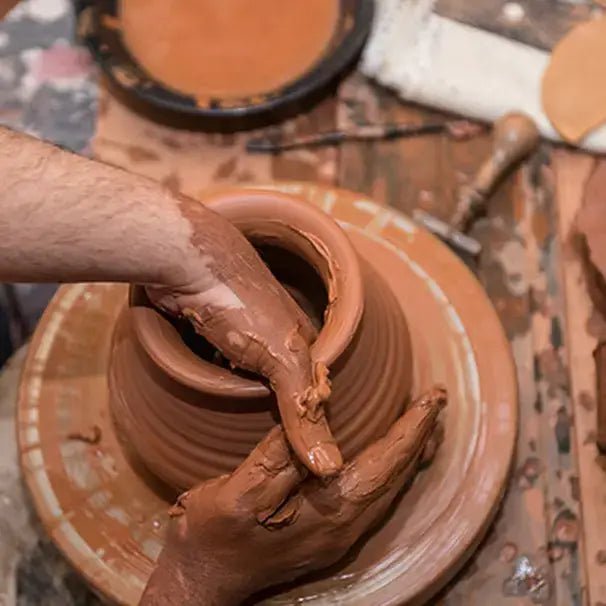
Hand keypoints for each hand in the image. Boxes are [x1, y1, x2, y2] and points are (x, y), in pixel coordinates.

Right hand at [140, 387, 446, 605]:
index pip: (384, 464)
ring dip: (409, 455)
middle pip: (396, 477)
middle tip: (436, 402)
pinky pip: (375, 498)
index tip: (433, 400)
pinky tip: (390, 460)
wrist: (202, 580)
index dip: (410, 430)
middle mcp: (344, 526)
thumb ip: (277, 460)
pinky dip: (391, 472)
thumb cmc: (214, 532)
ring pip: (389, 490)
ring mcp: (338, 535)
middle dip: (419, 438)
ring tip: (424, 426)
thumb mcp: (237, 492)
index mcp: (328, 511)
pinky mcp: (328, 536)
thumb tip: (312, 429)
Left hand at [146, 205, 338, 476]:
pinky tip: (209, 406)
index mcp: (302, 344)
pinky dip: (216, 388)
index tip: (300, 468)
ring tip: (238, 443)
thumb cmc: (243, 306)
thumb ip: (304, 412)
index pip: (314, 397)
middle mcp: (276, 339)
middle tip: (265, 464)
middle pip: (282, 389)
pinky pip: (217, 370)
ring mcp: (241, 336)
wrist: (188, 260)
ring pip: (248, 380)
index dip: (309, 430)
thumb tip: (331, 468)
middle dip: (276, 420)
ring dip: (244, 406)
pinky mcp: (209, 333)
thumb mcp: (282, 361)